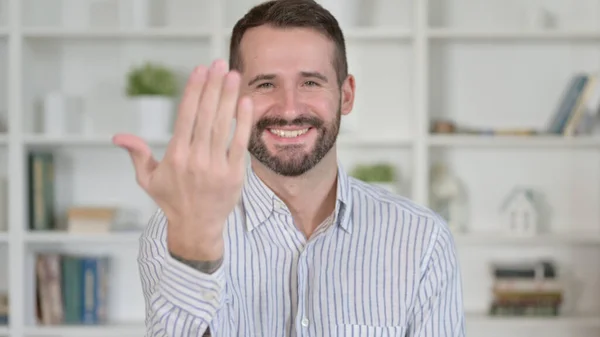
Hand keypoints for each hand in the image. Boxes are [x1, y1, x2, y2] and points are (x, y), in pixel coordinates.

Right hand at [113, 59, 253, 260]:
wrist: (196, 229)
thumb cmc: (171, 200)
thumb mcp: (148, 179)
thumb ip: (137, 154)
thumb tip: (118, 136)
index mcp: (174, 156)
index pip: (185, 115)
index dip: (193, 90)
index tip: (200, 70)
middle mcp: (195, 159)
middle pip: (206, 115)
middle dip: (213, 86)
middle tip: (220, 64)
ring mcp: (215, 167)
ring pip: (222, 125)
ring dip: (229, 98)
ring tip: (234, 76)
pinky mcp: (234, 175)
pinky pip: (239, 144)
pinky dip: (243, 123)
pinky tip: (246, 103)